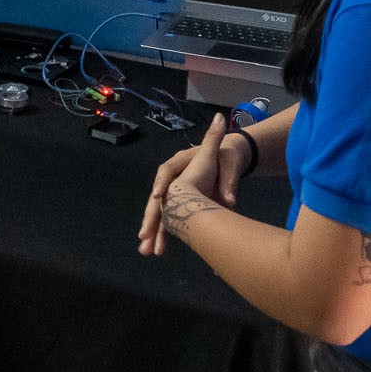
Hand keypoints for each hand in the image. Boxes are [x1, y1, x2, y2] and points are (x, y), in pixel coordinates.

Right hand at [137, 114, 245, 256]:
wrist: (226, 164)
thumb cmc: (223, 159)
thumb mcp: (221, 150)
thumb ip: (217, 140)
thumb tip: (220, 120)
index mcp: (178, 164)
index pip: (166, 172)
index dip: (161, 183)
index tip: (157, 196)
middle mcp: (171, 181)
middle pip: (157, 200)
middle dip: (150, 219)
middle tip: (144, 235)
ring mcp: (172, 195)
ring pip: (159, 215)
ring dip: (152, 233)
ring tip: (146, 251)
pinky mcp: (177, 207)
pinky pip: (166, 223)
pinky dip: (161, 237)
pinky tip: (157, 251)